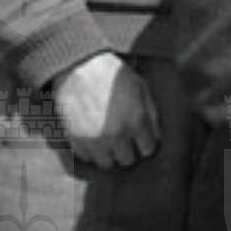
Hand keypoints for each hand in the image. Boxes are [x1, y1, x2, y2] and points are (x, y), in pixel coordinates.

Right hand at [49, 53, 159, 167]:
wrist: (79, 66)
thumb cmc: (112, 74)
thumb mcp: (140, 88)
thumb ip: (151, 114)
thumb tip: (156, 137)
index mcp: (136, 122)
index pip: (148, 150)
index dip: (145, 143)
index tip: (140, 137)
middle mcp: (116, 135)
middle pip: (127, 160)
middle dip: (128, 150)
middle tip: (123, 138)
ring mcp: (94, 140)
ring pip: (106, 164)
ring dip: (108, 154)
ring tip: (107, 140)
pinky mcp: (74, 140)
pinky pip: (85, 158)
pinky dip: (89, 151)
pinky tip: (91, 136)